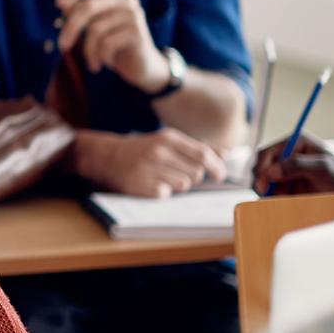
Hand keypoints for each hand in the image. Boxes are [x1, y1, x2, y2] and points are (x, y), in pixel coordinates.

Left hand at [57, 0, 166, 91]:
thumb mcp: (96, 28)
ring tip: (91, 60)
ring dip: (87, 50)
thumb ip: (81, 16)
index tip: (58, 5)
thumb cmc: (113, 46)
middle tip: (63, 45)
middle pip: (88, 6)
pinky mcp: (136, 33)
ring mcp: (133, 15)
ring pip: (95, 29)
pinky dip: (99, 56)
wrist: (143, 67)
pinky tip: (104, 63)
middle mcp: (126, 0)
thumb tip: (62, 7)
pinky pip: (106, 43)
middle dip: (70, 28)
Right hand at [73, 128, 227, 196]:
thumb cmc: (143, 149)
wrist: (107, 157)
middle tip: (177, 172)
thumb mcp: (167, 141)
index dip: (216, 166)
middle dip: (192, 176)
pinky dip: (163, 191)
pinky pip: (167, 194)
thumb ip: (196, 147)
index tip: (221, 175)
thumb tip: (226, 153)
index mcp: (168, 138)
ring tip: (162, 176)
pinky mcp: (142, 186)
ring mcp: (149, 169)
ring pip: (184, 185)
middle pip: (196, 172)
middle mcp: (159, 152)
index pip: (203, 154)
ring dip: (178, 184)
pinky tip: (151, 183)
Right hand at [253, 137, 333, 194]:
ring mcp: (287, 170)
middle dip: (262, 182)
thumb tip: (272, 172)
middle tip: (267, 196)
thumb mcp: (323, 168)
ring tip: (284, 199)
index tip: (263, 185)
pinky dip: (275, 198)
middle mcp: (287, 154)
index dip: (261, 168)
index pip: (267, 153)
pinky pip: (273, 191)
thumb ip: (297, 165)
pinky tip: (286, 201)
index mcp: (294, 142)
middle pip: (261, 167)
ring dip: (269, 192)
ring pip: (265, 181)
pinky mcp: (288, 184)